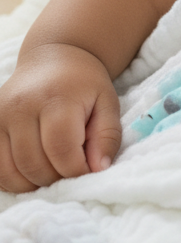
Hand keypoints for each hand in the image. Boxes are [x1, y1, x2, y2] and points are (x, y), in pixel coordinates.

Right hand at [0, 43, 121, 191]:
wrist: (52, 59)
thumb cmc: (84, 84)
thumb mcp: (107, 103)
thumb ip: (107, 136)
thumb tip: (98, 169)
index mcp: (55, 99)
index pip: (61, 149)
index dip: (77, 170)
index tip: (90, 168)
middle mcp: (21, 108)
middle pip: (35, 165)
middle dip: (58, 178)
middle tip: (73, 169)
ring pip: (11, 173)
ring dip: (36, 183)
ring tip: (55, 169)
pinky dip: (14, 180)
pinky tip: (34, 171)